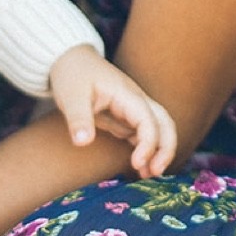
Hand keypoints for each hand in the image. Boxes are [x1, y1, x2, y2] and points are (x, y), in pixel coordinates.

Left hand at [47, 44, 176, 178]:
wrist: (70, 60)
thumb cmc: (72, 75)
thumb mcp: (70, 95)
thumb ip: (78, 119)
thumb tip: (83, 142)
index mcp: (126, 94)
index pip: (149, 120)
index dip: (148, 143)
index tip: (136, 163)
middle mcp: (136, 100)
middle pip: (165, 123)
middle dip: (166, 148)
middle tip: (155, 173)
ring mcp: (132, 108)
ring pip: (158, 129)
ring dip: (159, 151)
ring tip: (148, 175)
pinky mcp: (125, 116)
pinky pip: (144, 134)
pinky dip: (146, 150)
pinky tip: (139, 168)